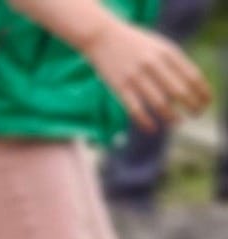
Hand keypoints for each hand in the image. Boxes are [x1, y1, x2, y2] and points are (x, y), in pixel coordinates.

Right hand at [84, 20, 211, 132]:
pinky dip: (145, 122)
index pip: (192, 76)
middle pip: (179, 91)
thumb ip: (175, 62)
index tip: (206, 102)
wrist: (104, 37)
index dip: (202, 91)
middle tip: (196, 114)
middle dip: (191, 105)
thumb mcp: (160, 46)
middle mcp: (154, 64)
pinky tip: (152, 129)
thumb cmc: (136, 44)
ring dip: (171, 116)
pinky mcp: (120, 87)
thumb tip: (190, 88)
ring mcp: (136, 76)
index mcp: (167, 52)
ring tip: (177, 122)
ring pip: (159, 103)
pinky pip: (135, 109)